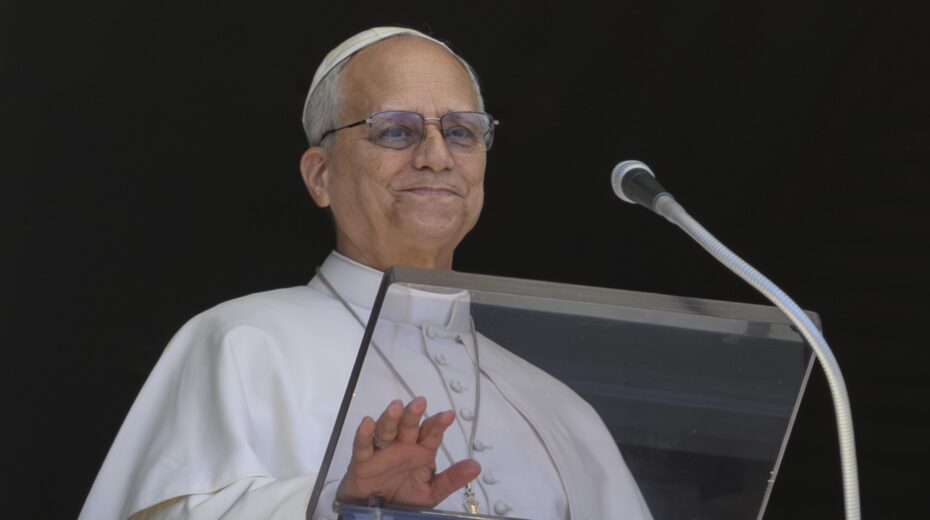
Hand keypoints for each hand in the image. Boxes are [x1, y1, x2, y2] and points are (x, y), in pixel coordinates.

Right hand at [336, 397, 480, 507]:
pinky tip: (368, 423)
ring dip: (390, 419)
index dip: (438, 424)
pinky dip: (364, 434)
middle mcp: (402, 446)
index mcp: (420, 451)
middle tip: (420, 402)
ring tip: (396, 407)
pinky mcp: (362, 461)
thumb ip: (451, 480)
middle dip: (413, 414)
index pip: (430, 434)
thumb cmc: (405, 499)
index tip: (448, 416)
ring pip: (386, 430)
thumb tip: (475, 467)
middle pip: (408, 426)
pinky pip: (362, 446)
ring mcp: (382, 451)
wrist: (379, 514)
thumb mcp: (431, 492)